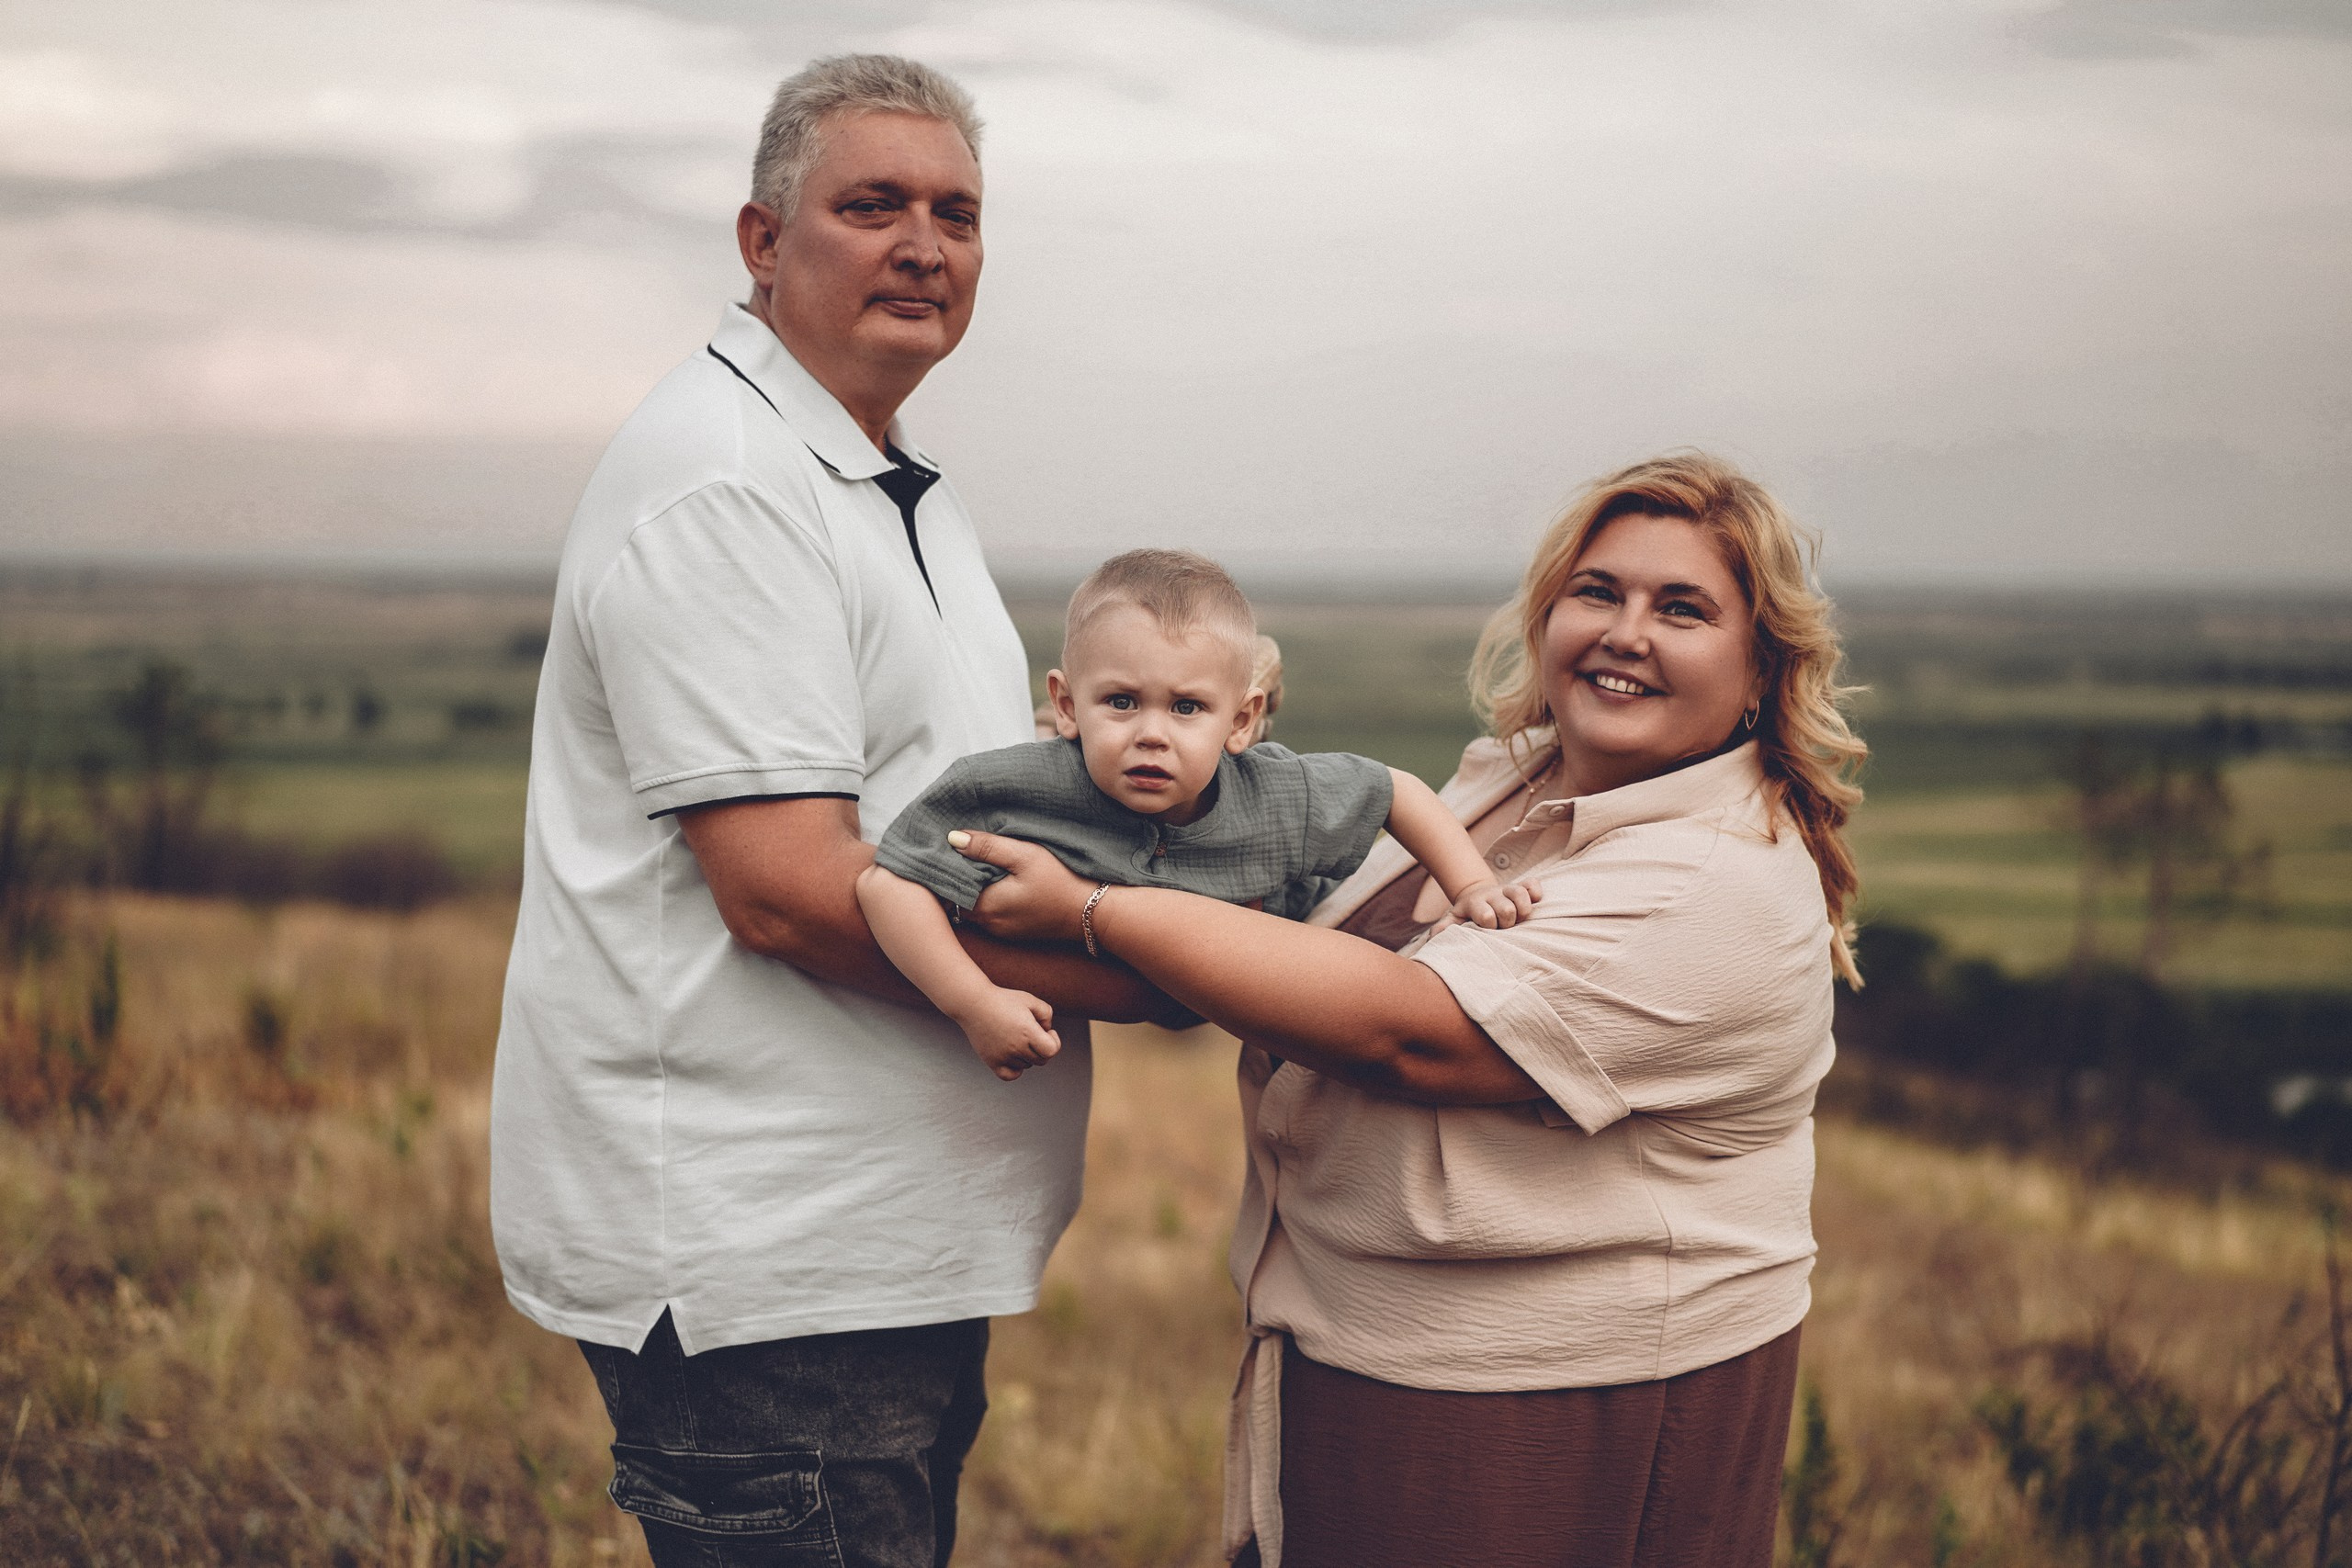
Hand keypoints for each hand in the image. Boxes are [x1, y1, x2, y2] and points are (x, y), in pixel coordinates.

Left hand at [954, 830, 1094, 943]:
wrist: (1094, 912)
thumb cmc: (1061, 881)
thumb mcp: (1025, 856)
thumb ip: (987, 847)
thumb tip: (952, 838)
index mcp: (985, 906)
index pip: (948, 888)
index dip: (945, 868)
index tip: (947, 849)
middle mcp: (988, 924)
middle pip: (957, 900)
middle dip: (956, 878)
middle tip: (960, 853)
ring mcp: (1001, 932)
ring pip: (972, 908)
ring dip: (972, 888)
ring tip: (978, 864)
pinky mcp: (1013, 932)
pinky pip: (989, 915)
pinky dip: (987, 898)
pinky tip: (998, 881)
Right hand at [955, 986, 1061, 1080]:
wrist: (974, 1003)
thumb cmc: (1002, 1000)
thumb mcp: (1030, 999)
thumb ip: (1046, 1014)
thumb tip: (1047, 1031)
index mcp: (1027, 1031)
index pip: (1051, 1051)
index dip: (1054, 1041)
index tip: (1047, 1032)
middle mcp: (1016, 1047)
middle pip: (1041, 1060)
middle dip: (1042, 1048)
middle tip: (1033, 1034)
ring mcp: (1003, 1056)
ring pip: (1026, 1065)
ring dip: (1027, 1055)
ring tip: (1018, 1037)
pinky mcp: (992, 1061)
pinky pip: (1010, 1075)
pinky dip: (1016, 1069)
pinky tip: (1014, 1056)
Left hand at [1449, 877, 1541, 929]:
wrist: (1476, 895)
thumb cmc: (1467, 914)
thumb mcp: (1453, 920)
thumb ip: (1444, 928)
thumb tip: (1436, 937)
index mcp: (1475, 904)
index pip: (1486, 915)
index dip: (1489, 925)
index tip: (1487, 930)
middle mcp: (1492, 895)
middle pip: (1507, 909)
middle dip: (1507, 921)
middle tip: (1503, 927)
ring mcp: (1507, 890)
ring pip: (1520, 893)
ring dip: (1523, 909)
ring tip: (1520, 918)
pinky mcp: (1521, 886)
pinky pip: (1533, 884)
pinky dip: (1535, 892)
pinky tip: (1535, 901)